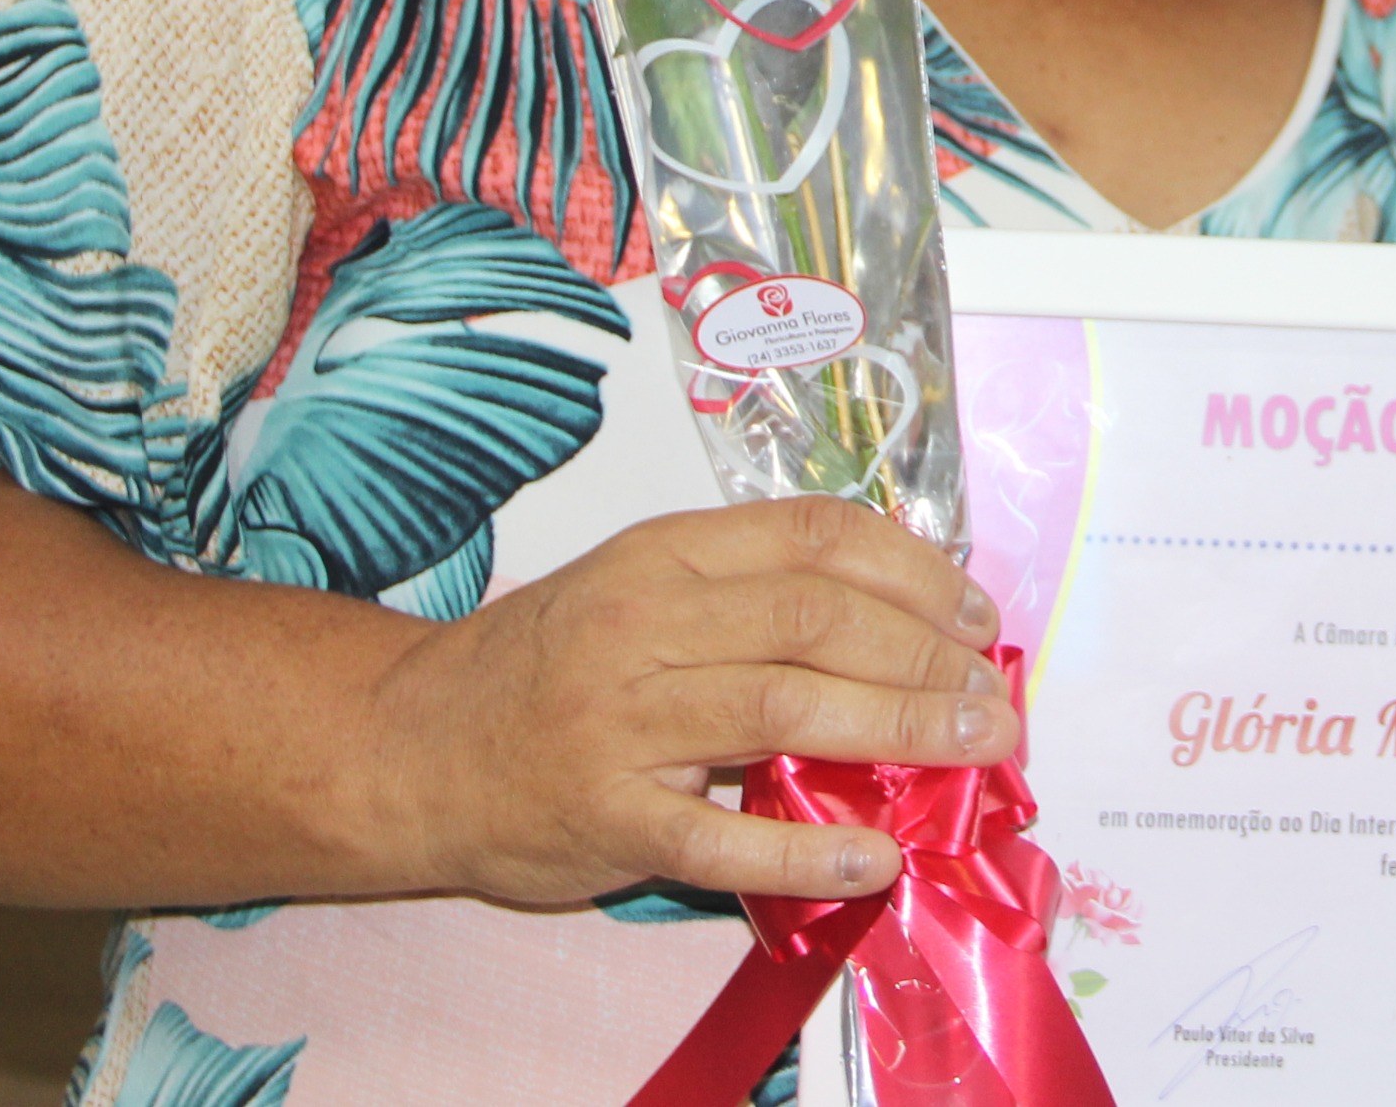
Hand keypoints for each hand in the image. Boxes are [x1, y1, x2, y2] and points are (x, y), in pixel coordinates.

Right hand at [366, 495, 1018, 907]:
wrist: (404, 746)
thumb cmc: (539, 667)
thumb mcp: (636, 590)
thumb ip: (746, 593)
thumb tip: (899, 620)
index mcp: (662, 557)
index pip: (813, 536)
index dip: (913, 570)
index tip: (974, 611)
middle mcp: (644, 626)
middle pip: (816, 622)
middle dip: (925, 657)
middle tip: (991, 697)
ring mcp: (622, 724)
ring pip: (786, 712)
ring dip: (897, 731)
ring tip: (971, 751)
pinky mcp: (607, 818)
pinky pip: (724, 837)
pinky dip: (810, 850)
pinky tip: (875, 858)